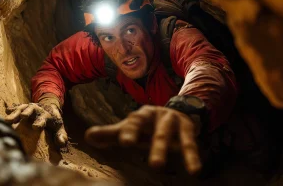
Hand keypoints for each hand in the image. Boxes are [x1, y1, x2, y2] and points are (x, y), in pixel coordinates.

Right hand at [5, 103, 67, 146]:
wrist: (50, 107)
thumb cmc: (54, 122)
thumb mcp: (60, 128)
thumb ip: (61, 136)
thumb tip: (62, 143)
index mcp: (47, 115)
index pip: (44, 118)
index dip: (40, 122)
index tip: (35, 127)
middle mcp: (38, 110)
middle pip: (32, 109)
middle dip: (27, 112)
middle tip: (22, 116)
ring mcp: (29, 108)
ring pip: (22, 108)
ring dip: (15, 113)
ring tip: (7, 120)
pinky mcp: (23, 107)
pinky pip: (16, 107)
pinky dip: (11, 109)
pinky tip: (6, 111)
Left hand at [85, 105, 201, 174]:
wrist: (175, 112)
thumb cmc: (147, 126)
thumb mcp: (131, 128)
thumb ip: (111, 134)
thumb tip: (88, 137)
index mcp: (142, 115)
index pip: (135, 122)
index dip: (130, 131)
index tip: (124, 142)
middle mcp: (158, 115)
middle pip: (156, 132)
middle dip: (155, 147)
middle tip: (152, 164)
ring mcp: (173, 121)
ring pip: (171, 136)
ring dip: (168, 150)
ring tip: (160, 167)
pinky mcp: (187, 128)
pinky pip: (190, 143)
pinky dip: (192, 156)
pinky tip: (195, 170)